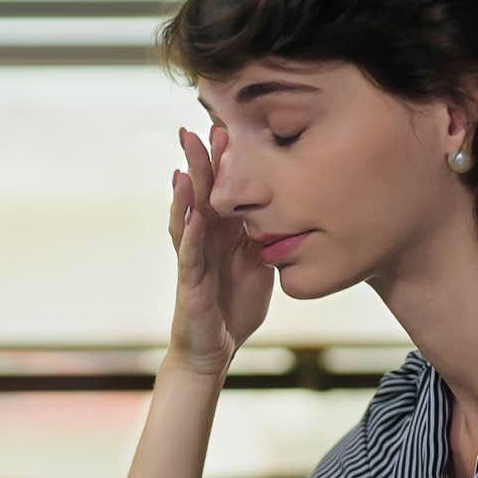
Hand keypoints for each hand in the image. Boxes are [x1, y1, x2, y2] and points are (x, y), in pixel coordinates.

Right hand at [166, 126, 273, 377]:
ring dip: (185, 192)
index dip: (222, 161)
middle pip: (198, 194)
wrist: (215, 349)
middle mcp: (203, 240)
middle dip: (196, 162)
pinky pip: (188, 256)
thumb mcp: (259, 264)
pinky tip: (192, 216)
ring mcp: (193, 259)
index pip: (221, 189)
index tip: (228, 128)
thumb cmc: (235, 306)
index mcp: (221, 233)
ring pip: (186, 219)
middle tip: (194, 129)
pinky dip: (189, 235)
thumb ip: (266, 237)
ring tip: (184, 165)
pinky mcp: (190, 283)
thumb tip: (292, 212)